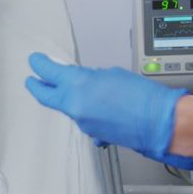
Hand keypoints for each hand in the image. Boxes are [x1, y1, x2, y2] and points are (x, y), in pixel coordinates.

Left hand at [25, 52, 192, 170]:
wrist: (159, 123)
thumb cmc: (143, 97)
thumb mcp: (111, 75)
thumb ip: (90, 77)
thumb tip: (83, 80)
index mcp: (77, 85)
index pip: (47, 72)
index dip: (39, 64)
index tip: (35, 60)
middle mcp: (74, 105)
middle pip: (44, 96)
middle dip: (36, 86)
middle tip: (32, 80)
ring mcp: (81, 121)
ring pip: (66, 107)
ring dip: (67, 98)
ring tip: (79, 90)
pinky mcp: (92, 133)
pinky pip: (82, 119)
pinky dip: (86, 112)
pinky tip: (98, 107)